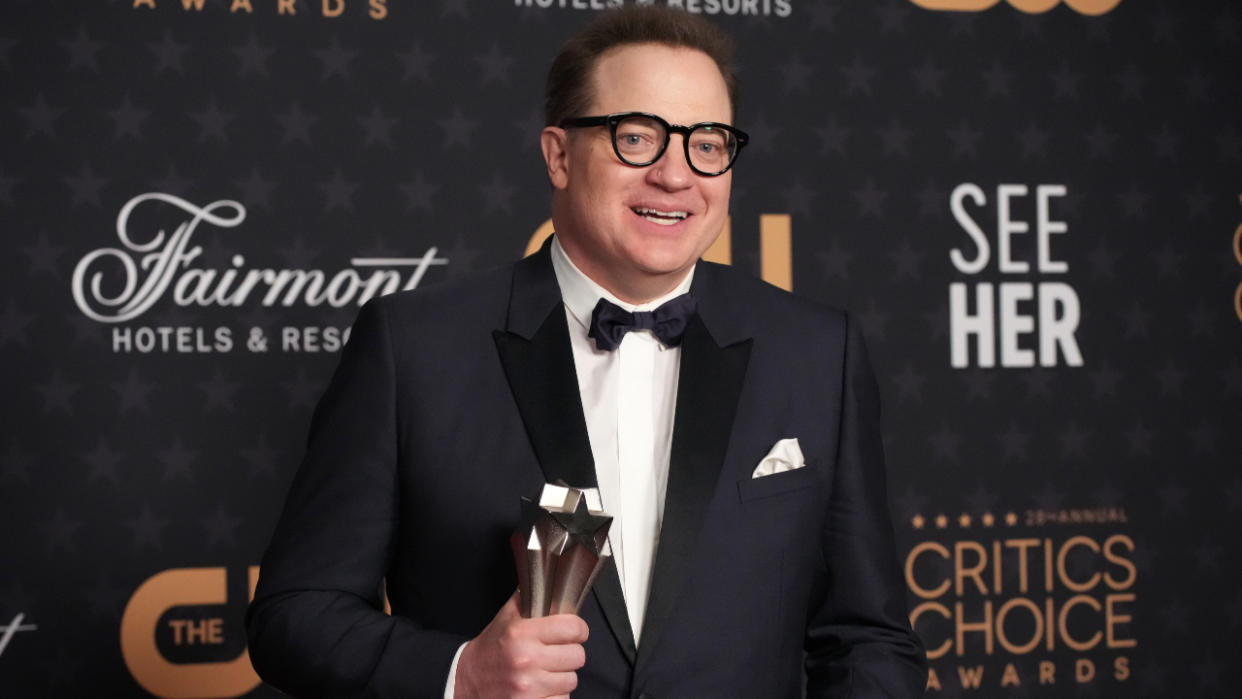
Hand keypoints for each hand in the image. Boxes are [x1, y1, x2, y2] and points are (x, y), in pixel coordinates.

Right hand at [454, 591, 588, 698]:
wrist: (467, 679)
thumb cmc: (492, 648)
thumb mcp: (507, 617)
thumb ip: (530, 598)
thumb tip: (554, 583)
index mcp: (521, 633)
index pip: (573, 628)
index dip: (578, 629)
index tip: (574, 632)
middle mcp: (525, 659)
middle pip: (577, 656)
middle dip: (570, 654)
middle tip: (556, 652)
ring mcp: (528, 686)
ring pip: (571, 680)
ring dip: (562, 676)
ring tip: (546, 670)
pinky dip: (555, 695)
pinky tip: (542, 687)